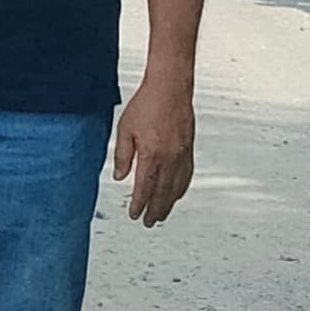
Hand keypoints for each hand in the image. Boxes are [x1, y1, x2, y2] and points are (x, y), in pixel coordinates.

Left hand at [111, 63, 196, 226]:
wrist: (170, 88)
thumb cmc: (147, 104)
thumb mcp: (125, 129)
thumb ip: (122, 156)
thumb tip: (120, 177)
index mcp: (151, 155)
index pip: (144, 188)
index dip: (139, 204)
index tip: (135, 214)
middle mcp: (170, 159)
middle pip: (162, 193)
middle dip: (155, 210)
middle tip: (149, 222)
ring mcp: (182, 155)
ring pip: (177, 187)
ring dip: (169, 203)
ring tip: (163, 214)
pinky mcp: (189, 149)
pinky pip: (187, 175)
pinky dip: (181, 188)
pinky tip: (178, 192)